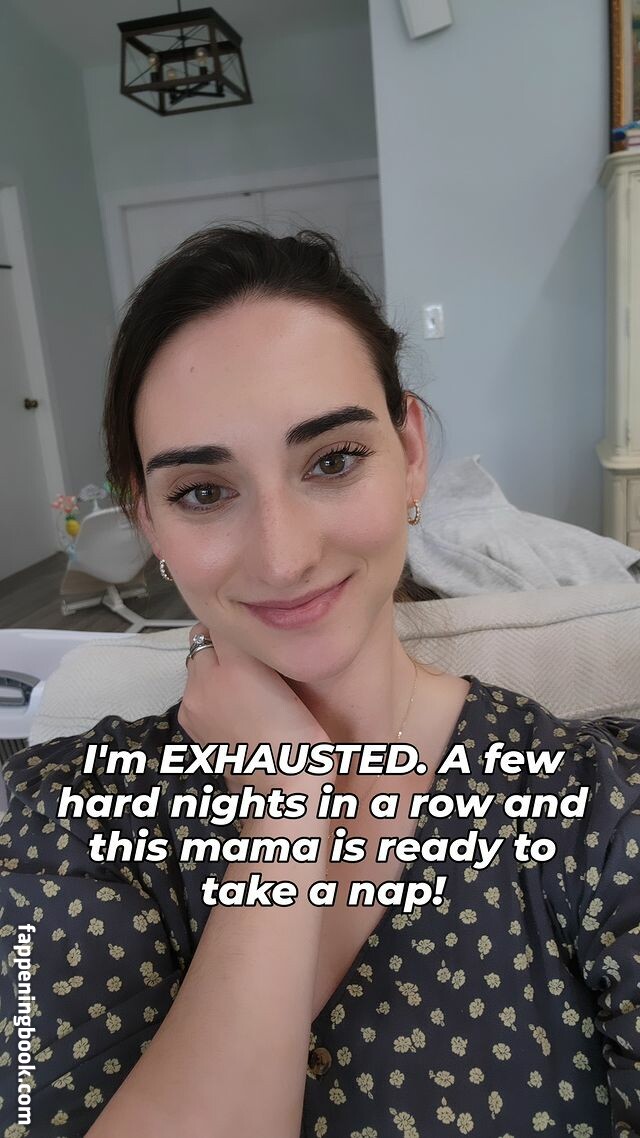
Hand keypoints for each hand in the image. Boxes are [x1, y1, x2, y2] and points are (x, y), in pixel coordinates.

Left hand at [177, 622, 330, 793]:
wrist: (283, 789)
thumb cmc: (300, 735)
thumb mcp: (291, 679)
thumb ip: (262, 645)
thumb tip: (248, 624)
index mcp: (233, 666)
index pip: (222, 620)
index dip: (241, 622)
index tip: (257, 628)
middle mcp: (203, 681)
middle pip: (202, 638)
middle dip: (222, 640)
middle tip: (252, 653)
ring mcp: (193, 705)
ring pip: (197, 664)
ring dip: (214, 664)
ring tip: (246, 680)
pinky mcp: (190, 724)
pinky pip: (194, 690)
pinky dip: (209, 688)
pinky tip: (236, 703)